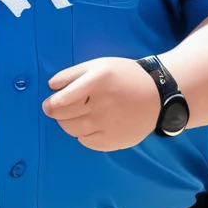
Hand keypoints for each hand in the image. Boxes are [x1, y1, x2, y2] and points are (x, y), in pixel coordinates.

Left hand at [43, 55, 160, 151]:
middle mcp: (102, 104)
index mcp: (98, 82)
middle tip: (54, 110)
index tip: (49, 103)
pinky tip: (89, 126)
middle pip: (64, 116)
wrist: (158, 96)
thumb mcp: (100, 65)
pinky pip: (86, 142)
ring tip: (72, 117)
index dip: (52, 103)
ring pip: (73, 130)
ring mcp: (107, 125)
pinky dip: (81, 135)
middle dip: (55, 113)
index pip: (64, 98)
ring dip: (66, 124)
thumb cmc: (125, 77)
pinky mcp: (113, 140)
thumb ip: (73, 73)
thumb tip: (51, 86)